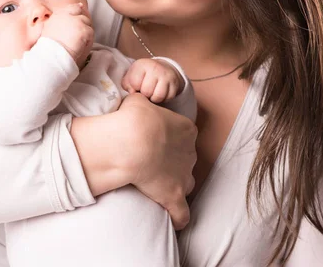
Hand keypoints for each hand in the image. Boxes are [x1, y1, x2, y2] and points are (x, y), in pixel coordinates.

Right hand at [42, 3, 93, 66]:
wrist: (52, 55)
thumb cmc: (48, 48)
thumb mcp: (46, 31)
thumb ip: (55, 23)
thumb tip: (57, 23)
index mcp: (58, 16)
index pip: (71, 8)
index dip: (77, 8)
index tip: (80, 7)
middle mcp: (68, 16)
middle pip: (82, 16)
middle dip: (83, 24)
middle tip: (80, 35)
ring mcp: (77, 22)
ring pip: (87, 24)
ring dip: (85, 33)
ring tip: (78, 44)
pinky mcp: (84, 30)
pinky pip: (91, 33)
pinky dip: (88, 41)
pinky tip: (80, 47)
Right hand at [118, 93, 197, 229]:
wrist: (132, 142)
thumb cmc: (134, 118)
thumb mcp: (137, 100)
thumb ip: (142, 101)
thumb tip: (137, 100)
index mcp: (186, 129)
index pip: (184, 134)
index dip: (170, 138)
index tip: (155, 140)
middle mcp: (190, 152)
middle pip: (185, 158)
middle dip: (173, 160)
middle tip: (153, 161)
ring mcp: (184, 175)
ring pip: (186, 182)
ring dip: (177, 184)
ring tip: (160, 186)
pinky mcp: (174, 195)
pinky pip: (182, 213)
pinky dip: (179, 217)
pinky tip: (174, 221)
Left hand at [121, 59, 183, 102]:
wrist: (162, 69)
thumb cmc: (142, 75)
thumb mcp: (131, 76)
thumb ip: (127, 84)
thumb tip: (132, 93)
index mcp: (142, 64)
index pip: (135, 83)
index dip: (133, 89)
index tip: (136, 86)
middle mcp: (156, 68)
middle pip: (147, 91)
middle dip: (144, 94)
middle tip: (144, 91)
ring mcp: (167, 75)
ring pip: (158, 96)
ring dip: (153, 98)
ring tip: (151, 93)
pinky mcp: (175, 84)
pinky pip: (168, 98)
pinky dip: (163, 99)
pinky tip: (159, 93)